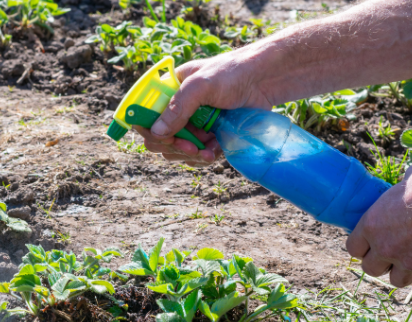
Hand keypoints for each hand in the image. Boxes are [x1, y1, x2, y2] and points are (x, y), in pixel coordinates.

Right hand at [133, 50, 274, 165]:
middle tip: (190, 148)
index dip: (148, 130)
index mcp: (169, 91)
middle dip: (173, 147)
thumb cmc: (233, 73)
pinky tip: (216, 151)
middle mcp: (178, 109)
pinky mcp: (208, 136)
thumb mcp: (201, 85)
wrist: (266, 80)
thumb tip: (157, 133)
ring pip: (176, 151)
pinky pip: (196, 156)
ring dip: (189, 156)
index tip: (164, 139)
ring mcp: (193, 124)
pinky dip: (203, 158)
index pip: (144, 115)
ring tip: (208, 152)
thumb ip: (178, 107)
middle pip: (159, 138)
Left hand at [346, 164, 411, 286]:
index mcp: (372, 225)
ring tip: (406, 259)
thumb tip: (410, 176)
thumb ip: (404, 182)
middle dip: (377, 262)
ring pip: (394, 279)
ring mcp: (405, 259)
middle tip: (387, 253)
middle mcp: (384, 246)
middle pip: (369, 268)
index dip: (361, 247)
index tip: (369, 243)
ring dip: (398, 271)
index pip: (353, 248)